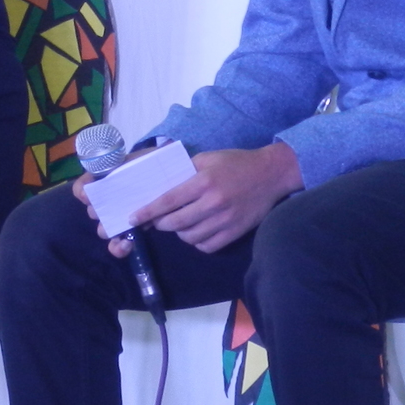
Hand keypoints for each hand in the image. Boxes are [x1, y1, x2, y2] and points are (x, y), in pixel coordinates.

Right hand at [70, 141, 159, 257]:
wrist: (172, 176)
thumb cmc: (152, 164)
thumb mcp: (139, 157)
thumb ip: (128, 162)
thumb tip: (119, 169)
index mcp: (104, 180)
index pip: (82, 188)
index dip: (82, 192)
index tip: (89, 195)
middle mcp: (106, 199)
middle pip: (92, 211)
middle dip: (100, 213)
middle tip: (110, 212)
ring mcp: (117, 217)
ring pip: (103, 230)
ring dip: (109, 231)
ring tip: (121, 232)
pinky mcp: (130, 231)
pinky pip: (117, 244)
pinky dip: (118, 247)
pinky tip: (127, 245)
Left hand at [131, 142, 303, 253]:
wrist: (272, 174)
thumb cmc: (236, 163)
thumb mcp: (207, 158)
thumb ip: (184, 171)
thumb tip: (159, 184)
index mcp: (204, 181)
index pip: (168, 200)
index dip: (148, 212)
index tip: (133, 218)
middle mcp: (213, 202)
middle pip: (176, 223)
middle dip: (161, 224)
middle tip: (157, 221)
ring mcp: (226, 220)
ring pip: (190, 237)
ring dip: (179, 233)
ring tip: (179, 224)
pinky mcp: (236, 232)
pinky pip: (208, 246)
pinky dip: (197, 242)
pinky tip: (197, 233)